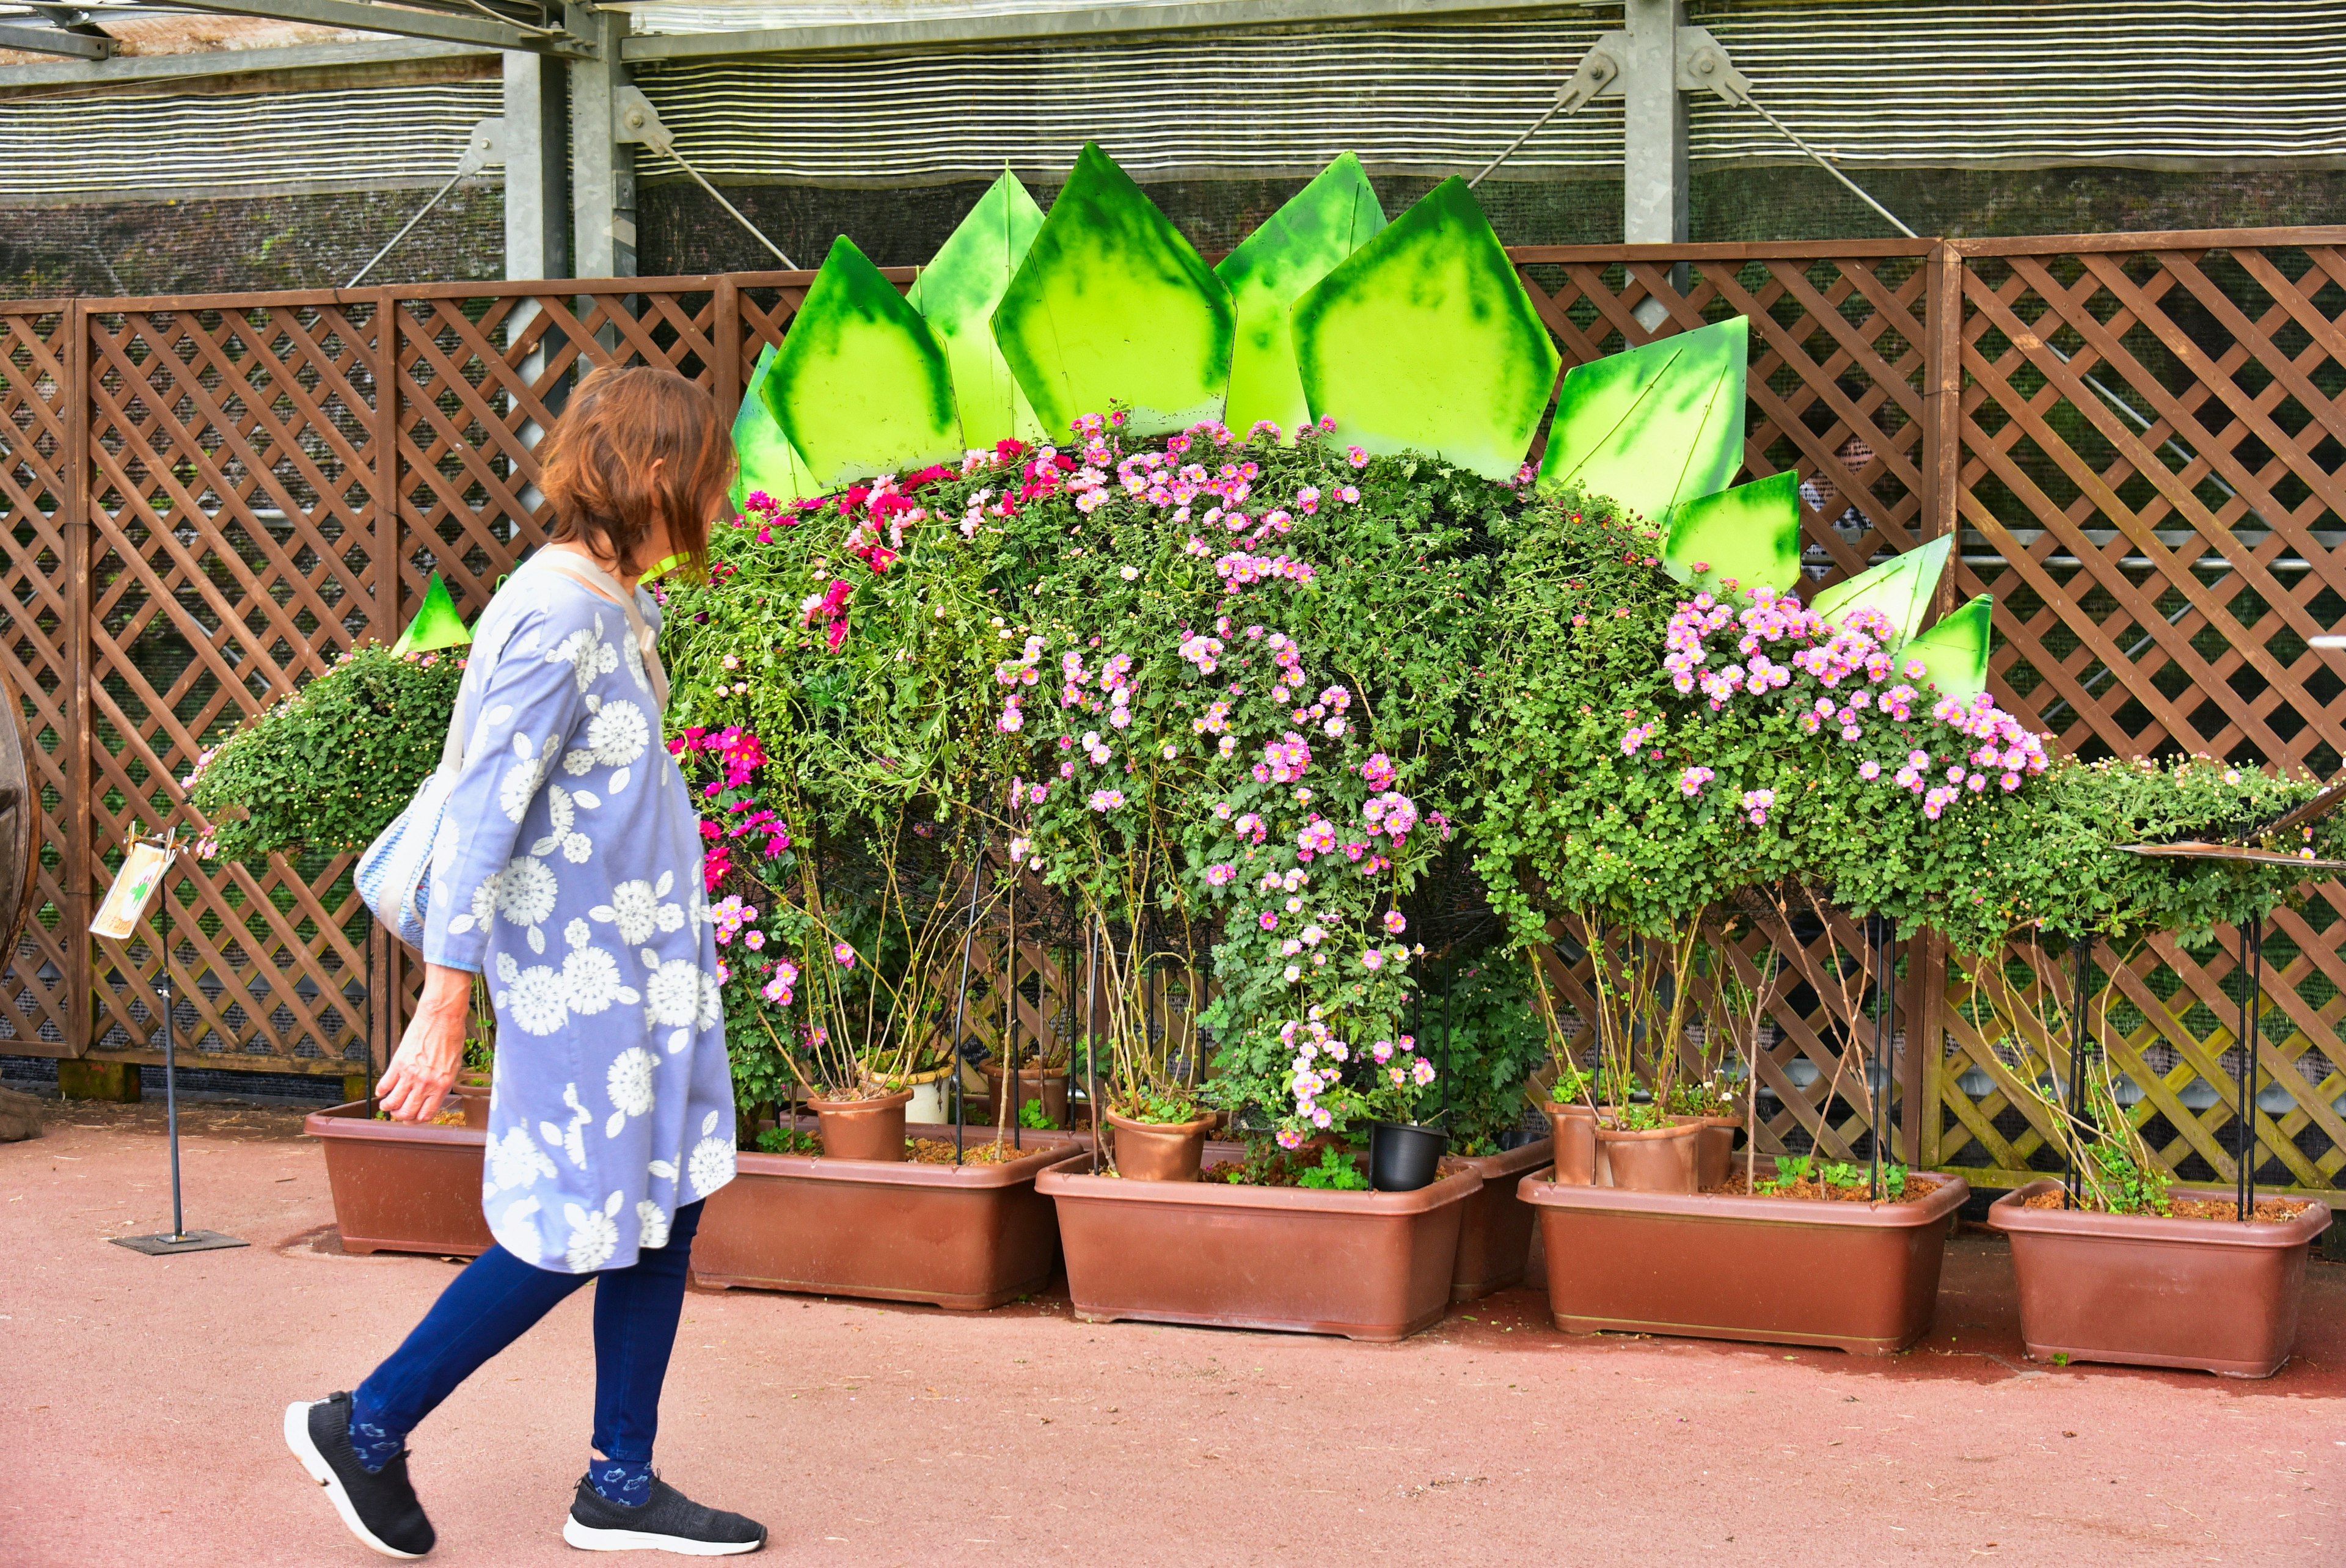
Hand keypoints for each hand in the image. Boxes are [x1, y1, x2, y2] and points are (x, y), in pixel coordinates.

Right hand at [376, 964, 472, 1122]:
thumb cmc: (451, 1039)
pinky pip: (384, 1085)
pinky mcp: (398, 1063)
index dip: (417, 1120)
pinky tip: (381, 1091)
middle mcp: (425, 1083)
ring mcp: (410, 1074)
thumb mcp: (453, 1066)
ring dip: (387, 1107)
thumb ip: (442, 1083)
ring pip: (393, 1102)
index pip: (426, 1114)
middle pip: (407, 1112)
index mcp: (442, 1085)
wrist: (442, 1018)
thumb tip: (432, 1097)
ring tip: (386, 1105)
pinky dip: (381, 1091)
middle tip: (397, 1114)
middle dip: (401, 1116)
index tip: (412, 1119)